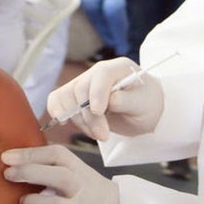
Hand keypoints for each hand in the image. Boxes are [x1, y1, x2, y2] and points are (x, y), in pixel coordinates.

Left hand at [2, 144, 118, 203]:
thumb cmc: (90, 198)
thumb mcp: (81, 176)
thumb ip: (56, 170)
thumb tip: (16, 164)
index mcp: (80, 170)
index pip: (56, 154)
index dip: (30, 153)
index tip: (7, 157)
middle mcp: (83, 188)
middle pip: (57, 175)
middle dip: (29, 172)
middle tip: (8, 174)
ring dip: (34, 203)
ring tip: (25, 203)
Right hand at [46, 57, 162, 140]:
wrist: (143, 111)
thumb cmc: (146, 105)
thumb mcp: (143, 105)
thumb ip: (126, 100)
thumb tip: (109, 100)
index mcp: (118, 68)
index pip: (101, 74)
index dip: (97, 93)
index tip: (99, 112)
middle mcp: (98, 72)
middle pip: (81, 89)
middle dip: (89, 116)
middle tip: (103, 136)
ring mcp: (85, 82)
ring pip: (66, 96)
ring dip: (78, 120)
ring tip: (97, 134)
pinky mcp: (75, 96)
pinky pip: (57, 99)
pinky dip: (58, 111)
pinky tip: (67, 123)